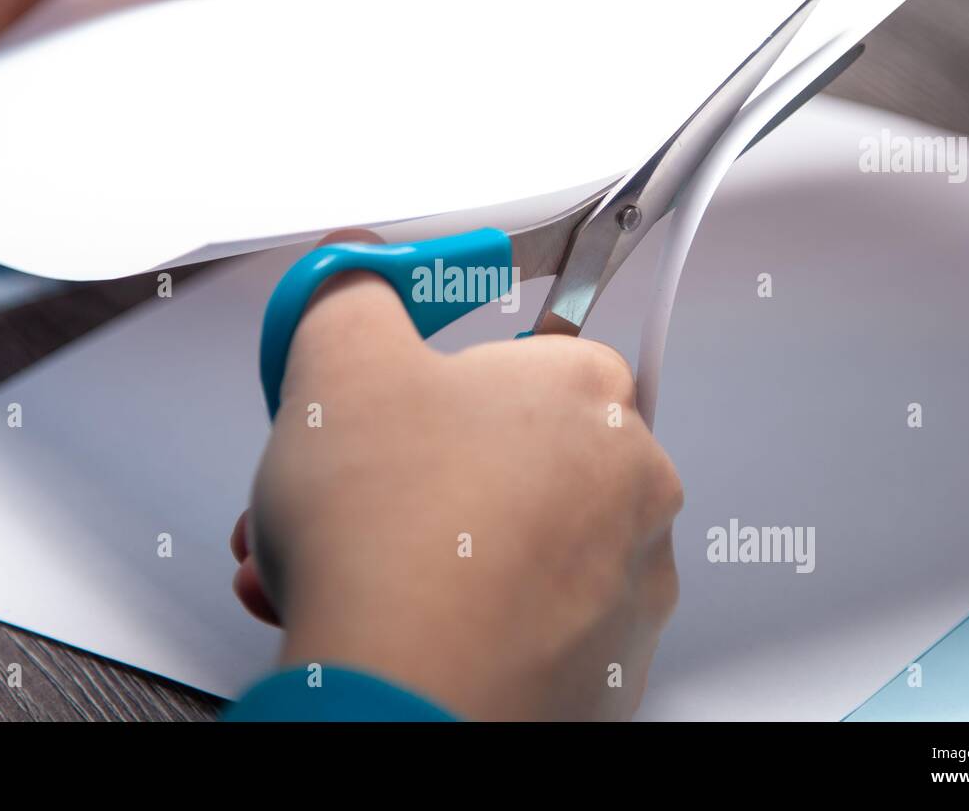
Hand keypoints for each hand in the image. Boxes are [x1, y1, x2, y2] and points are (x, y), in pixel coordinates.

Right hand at [230, 231, 682, 720]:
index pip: (520, 354)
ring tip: (337, 563)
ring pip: (507, 541)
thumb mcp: (339, 361)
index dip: (437, 376)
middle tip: (349, 490)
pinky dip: (457, 613)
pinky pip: (523, 619)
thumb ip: (354, 290)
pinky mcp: (601, 668)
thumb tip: (358, 270)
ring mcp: (625, 585)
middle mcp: (630, 488)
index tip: (399, 394)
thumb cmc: (394, 541)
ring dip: (418, 543)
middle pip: (507, 454)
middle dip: (410, 471)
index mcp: (589, 396)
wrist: (406, 698)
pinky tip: (386, 617)